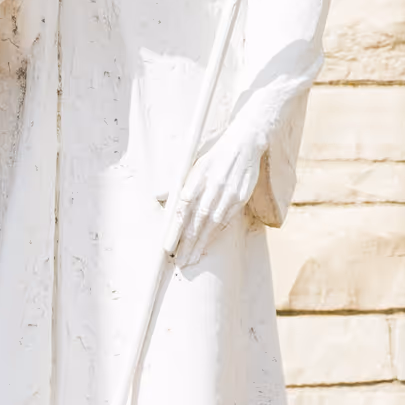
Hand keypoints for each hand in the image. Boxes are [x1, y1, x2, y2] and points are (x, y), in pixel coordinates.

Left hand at [172, 108, 270, 264]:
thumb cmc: (216, 156)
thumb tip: (159, 196)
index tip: (169, 244)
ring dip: (201, 243)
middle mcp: (213, 186)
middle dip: (188, 242)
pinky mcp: (241, 198)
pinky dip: (215, 234)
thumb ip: (179, 183)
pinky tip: (207, 245)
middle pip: (198, 220)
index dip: (176, 228)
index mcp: (198, 176)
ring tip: (191, 259)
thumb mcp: (195, 163)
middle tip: (180, 260)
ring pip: (213, 224)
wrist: (245, 143)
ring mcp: (228, 193)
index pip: (184, 207)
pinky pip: (226, 220)